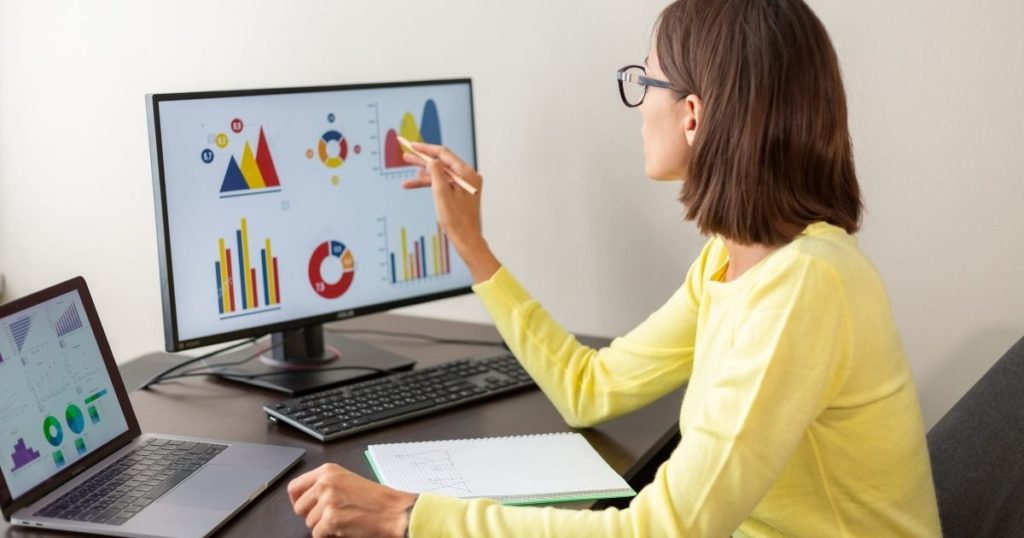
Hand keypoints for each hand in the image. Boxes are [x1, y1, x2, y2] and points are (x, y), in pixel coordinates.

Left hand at [289, 463, 416, 537]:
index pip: (294, 487)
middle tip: (330, 516)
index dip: (298, 500)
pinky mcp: (331, 519)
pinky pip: (317, 534)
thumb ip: (326, 485)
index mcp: (328, 471)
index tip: (304, 507)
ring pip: (309, 523)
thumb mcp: (348, 481)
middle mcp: (325, 483)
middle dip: (311, 516)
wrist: (395, 512)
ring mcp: (327, 501)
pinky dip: (329, 535)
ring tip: (344, 520)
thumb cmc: (377, 499)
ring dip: (323, 526)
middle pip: (299, 507)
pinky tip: (345, 528)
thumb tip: (307, 498)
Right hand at [401, 143, 500, 282]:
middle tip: (406, 156)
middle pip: (442, 163)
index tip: (412, 145)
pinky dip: (430, 184)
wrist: (466, 239)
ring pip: (441, 174)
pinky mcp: (460, 193)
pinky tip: (414, 184)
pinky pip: (443, 184)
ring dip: (424, 174)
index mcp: (467, 173)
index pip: (444, 154)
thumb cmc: (456, 220)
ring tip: (407, 172)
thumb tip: (432, 159)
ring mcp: (464, 185)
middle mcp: (468, 176)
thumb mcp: (441, 193)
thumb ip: (436, 173)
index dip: (426, 149)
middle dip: (423, 160)